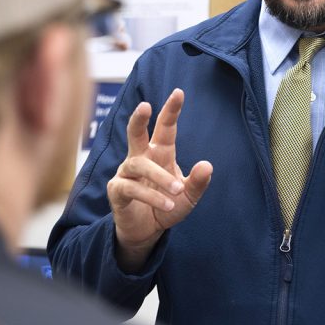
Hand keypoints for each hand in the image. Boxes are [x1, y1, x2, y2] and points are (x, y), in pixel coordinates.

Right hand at [107, 88, 211, 271]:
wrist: (147, 232)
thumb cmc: (166, 206)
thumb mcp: (188, 197)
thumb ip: (198, 182)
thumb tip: (207, 165)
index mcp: (159, 153)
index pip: (164, 128)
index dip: (171, 110)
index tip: (179, 92)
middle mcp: (140, 158)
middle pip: (136, 133)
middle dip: (139, 119)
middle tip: (145, 105)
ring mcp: (126, 173)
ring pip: (139, 165)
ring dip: (160, 177)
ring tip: (177, 190)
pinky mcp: (117, 191)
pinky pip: (132, 188)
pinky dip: (151, 196)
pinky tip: (167, 203)